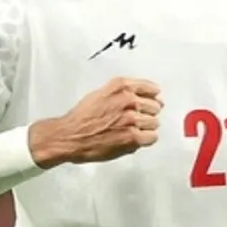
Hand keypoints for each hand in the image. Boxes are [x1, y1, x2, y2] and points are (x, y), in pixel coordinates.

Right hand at [28, 77, 162, 167]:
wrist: (70, 136)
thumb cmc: (82, 117)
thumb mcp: (101, 93)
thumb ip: (122, 92)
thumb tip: (143, 96)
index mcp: (121, 86)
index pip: (151, 88)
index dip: (152, 97)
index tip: (153, 100)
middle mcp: (129, 100)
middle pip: (155, 106)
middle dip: (147, 113)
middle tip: (135, 120)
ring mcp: (132, 119)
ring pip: (155, 123)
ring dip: (146, 128)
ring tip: (131, 131)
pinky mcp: (132, 137)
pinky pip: (152, 137)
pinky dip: (145, 140)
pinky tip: (134, 139)